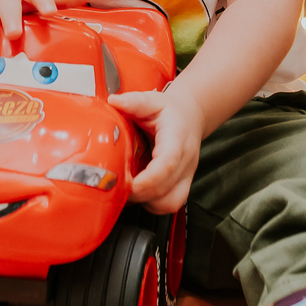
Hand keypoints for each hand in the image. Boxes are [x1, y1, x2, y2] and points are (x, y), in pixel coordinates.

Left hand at [111, 87, 203, 214]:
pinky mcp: (182, 185)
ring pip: (170, 202)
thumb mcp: (152, 101)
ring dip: (145, 202)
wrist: (191, 116)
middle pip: (165, 188)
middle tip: (116, 187)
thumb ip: (134, 102)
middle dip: (139, 194)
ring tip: (125, 191)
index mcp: (177, 138)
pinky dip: (151, 204)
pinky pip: (169, 204)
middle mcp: (185, 161)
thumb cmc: (171, 111)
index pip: (167, 164)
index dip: (148, 179)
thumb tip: (114, 102)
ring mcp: (186, 175)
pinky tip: (137, 193)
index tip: (128, 183)